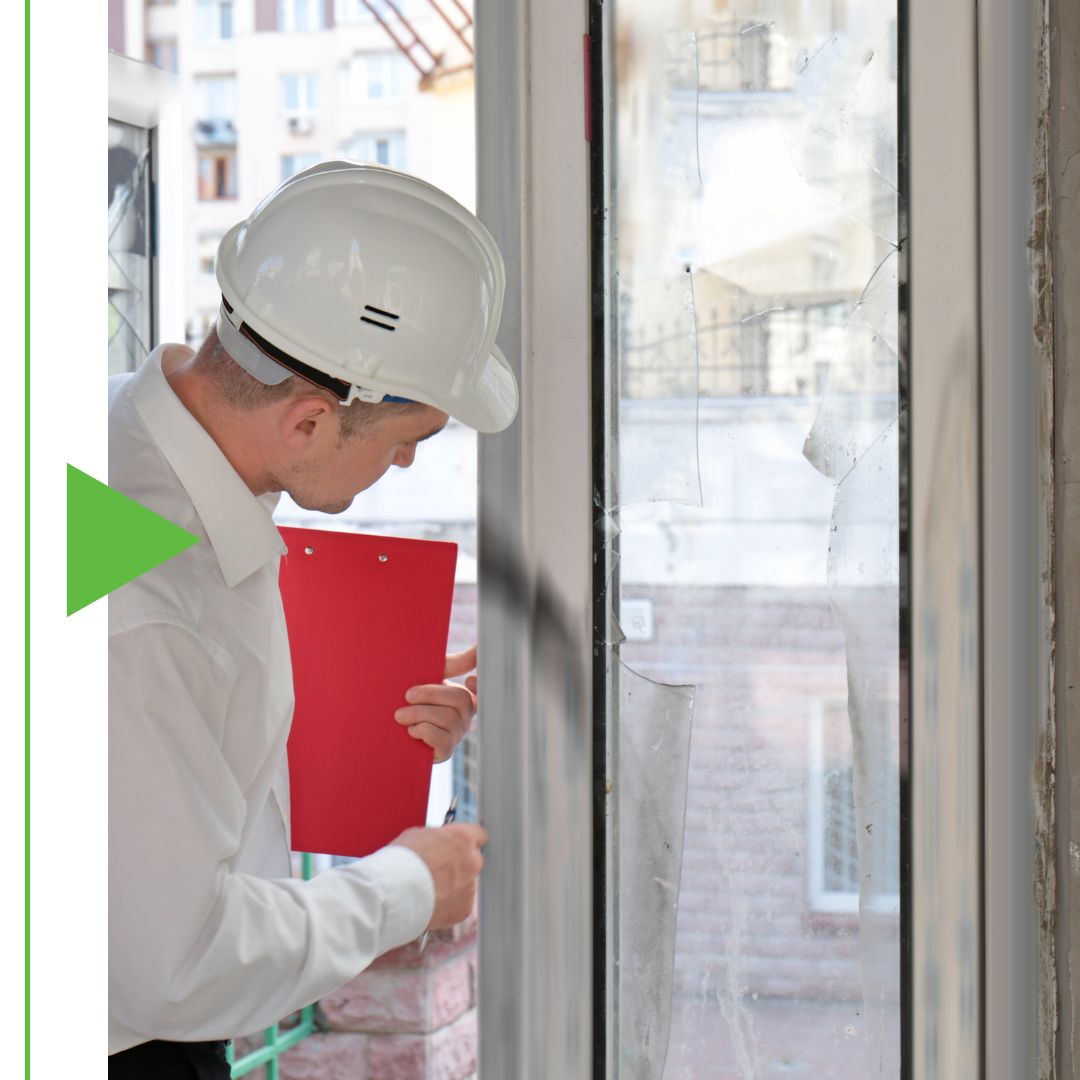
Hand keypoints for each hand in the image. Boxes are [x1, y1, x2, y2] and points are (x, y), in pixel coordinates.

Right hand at [391, 823, 487, 929]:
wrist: (394, 894)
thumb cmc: (401, 862)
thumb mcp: (417, 835)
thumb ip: (435, 838)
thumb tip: (436, 842)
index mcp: (463, 838)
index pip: (478, 834)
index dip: (467, 841)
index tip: (461, 846)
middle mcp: (472, 861)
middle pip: (472, 861)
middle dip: (459, 866)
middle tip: (438, 871)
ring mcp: (470, 887)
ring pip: (466, 885)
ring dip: (453, 887)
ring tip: (429, 890)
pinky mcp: (464, 909)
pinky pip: (460, 905)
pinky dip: (449, 906)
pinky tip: (431, 903)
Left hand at [395, 646, 477, 763]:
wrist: (389, 731)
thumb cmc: (412, 700)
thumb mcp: (430, 678)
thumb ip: (452, 664)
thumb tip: (477, 647)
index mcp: (463, 694)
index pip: (483, 688)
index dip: (481, 685)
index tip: (469, 680)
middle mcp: (465, 714)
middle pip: (460, 699)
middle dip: (430, 695)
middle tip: (407, 696)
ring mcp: (457, 733)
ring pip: (447, 718)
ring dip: (418, 714)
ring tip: (400, 715)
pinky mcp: (446, 751)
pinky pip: (442, 739)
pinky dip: (423, 731)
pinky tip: (411, 731)